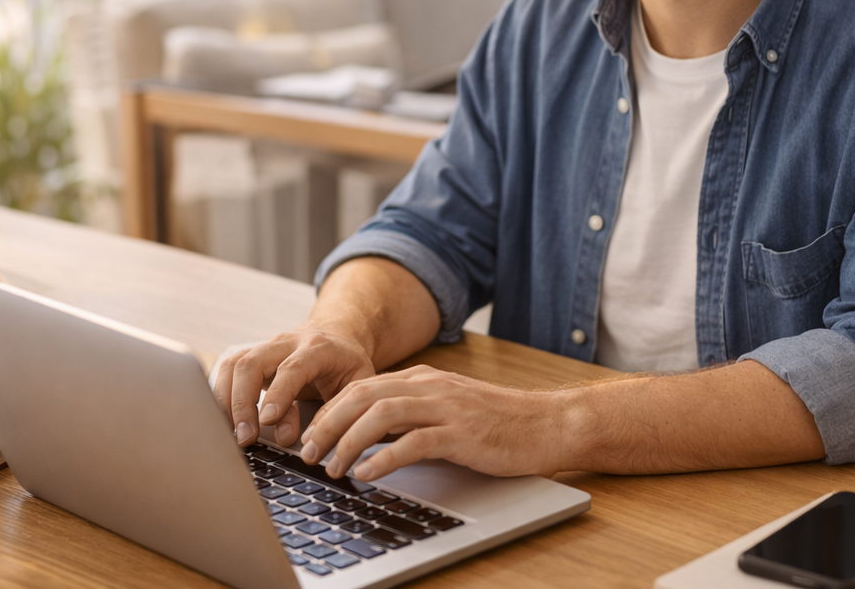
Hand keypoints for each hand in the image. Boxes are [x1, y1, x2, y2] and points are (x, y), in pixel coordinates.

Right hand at [213, 326, 376, 447]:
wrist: (337, 335)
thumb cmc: (347, 365)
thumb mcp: (356, 384)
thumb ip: (336, 409)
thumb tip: (311, 444)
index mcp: (318, 347)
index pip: (292, 368)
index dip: (278, 394)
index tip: (267, 421)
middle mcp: (288, 342)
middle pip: (253, 363)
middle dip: (244, 402)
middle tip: (246, 436)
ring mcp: (267, 346)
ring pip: (235, 364)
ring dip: (227, 400)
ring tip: (233, 433)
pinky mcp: (253, 355)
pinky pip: (228, 369)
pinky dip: (221, 394)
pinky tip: (225, 418)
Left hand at [295, 365, 573, 480]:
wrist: (547, 424)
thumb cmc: (498, 424)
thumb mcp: (446, 412)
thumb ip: (410, 418)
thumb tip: (366, 440)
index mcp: (422, 379)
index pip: (361, 387)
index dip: (328, 411)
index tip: (309, 436)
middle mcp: (430, 386)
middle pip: (362, 395)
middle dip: (327, 424)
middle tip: (307, 453)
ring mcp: (446, 407)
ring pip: (381, 415)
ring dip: (348, 441)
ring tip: (332, 467)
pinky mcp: (462, 433)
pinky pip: (413, 442)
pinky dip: (384, 458)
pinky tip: (368, 474)